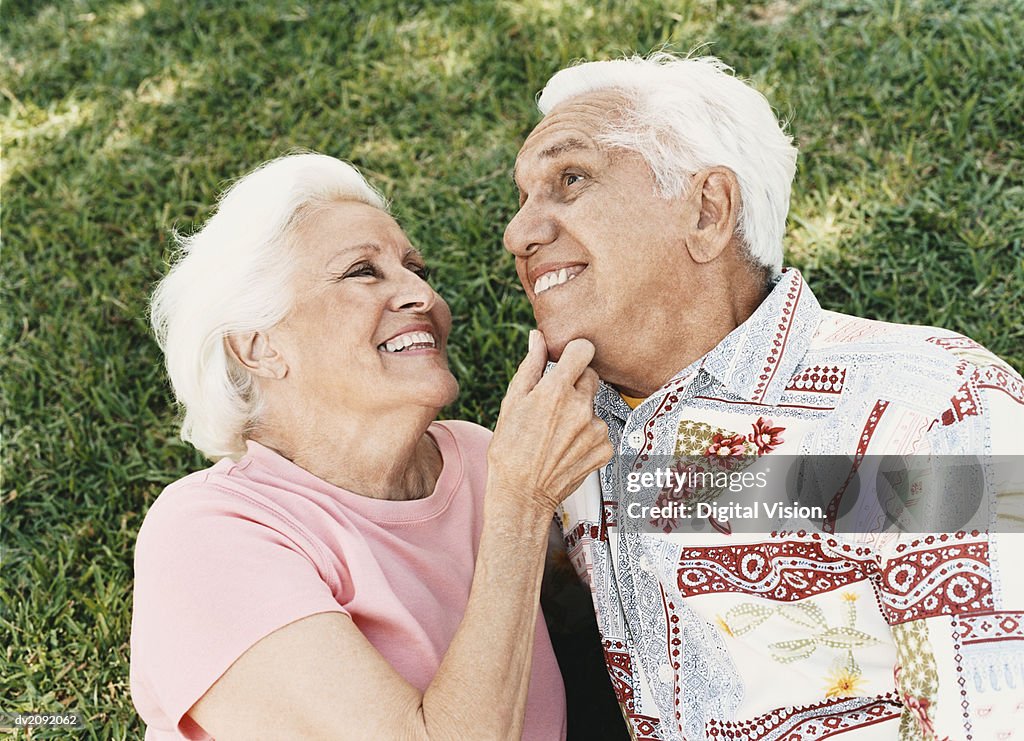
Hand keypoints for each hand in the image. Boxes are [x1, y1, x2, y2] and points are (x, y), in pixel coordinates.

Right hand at [487, 331, 612, 516]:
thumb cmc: (511, 450)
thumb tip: (537, 338)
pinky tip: (567, 447)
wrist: (521, 494)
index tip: (569, 359)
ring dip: (580, 413)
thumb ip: (530, 365)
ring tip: (557, 433)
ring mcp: (595, 429)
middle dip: (575, 384)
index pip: (583, 350)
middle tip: (554, 405)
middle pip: (590, 377)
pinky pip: (600, 431)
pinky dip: (587, 436)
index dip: (575, 352)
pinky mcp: (604, 448)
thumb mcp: (512, 402)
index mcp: (555, 391)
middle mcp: (580, 407)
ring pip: (594, 406)